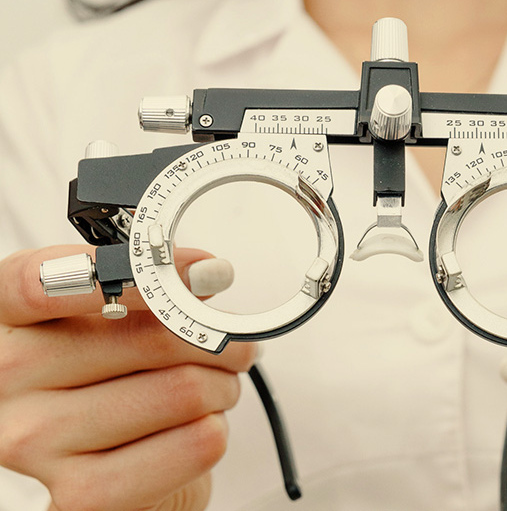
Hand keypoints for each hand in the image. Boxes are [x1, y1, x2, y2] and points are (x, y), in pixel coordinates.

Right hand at [0, 245, 255, 510]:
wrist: (110, 473)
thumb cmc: (112, 385)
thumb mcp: (117, 324)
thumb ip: (156, 290)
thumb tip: (204, 273)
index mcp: (11, 321)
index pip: (45, 281)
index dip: (135, 272)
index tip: (199, 273)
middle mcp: (8, 378)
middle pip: (149, 338)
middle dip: (214, 340)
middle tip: (230, 346)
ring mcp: (35, 440)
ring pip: (184, 391)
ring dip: (222, 387)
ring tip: (213, 391)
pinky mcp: (82, 496)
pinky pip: (195, 444)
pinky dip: (217, 431)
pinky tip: (197, 429)